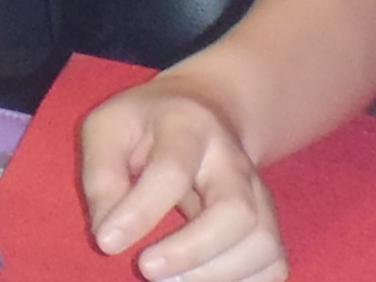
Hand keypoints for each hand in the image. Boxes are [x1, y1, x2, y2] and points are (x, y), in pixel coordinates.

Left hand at [80, 75, 286, 281]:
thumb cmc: (145, 125)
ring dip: (216, 275)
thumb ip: (102, 177)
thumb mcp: (106, 128)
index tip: (107, 242)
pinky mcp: (270, 225)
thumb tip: (108, 236)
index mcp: (187, 125)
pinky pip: (273, 267)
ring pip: (263, 244)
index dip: (141, 212)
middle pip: (236, 211)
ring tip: (169, 281)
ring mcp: (260, 195)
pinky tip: (199, 281)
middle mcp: (233, 161)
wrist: (207, 111)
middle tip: (147, 269)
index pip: (172, 170)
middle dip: (191, 251)